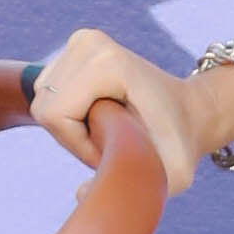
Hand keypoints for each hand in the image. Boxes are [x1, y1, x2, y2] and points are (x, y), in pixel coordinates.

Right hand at [31, 26, 222, 195]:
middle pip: (46, 106)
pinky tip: (97, 114)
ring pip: (44, 99)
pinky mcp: (77, 45)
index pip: (55, 115)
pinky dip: (67, 111)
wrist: (188, 112)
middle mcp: (90, 42)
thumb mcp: (172, 176)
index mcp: (108, 64)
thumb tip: (81, 194)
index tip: (111, 149)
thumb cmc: (178, 145)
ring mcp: (83, 40)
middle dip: (71, 136)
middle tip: (109, 141)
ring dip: (69, 125)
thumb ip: (132, 190)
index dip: (77, 145)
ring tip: (106, 127)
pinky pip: (48, 90)